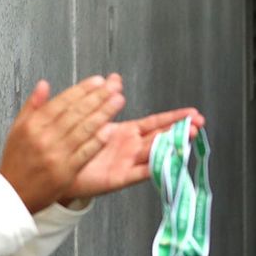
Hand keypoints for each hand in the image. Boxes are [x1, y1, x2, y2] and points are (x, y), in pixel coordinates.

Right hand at [0, 75, 124, 213]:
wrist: (13, 195)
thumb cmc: (16, 162)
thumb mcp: (17, 129)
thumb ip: (32, 105)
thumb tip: (44, 84)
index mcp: (33, 125)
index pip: (62, 102)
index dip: (82, 90)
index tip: (97, 81)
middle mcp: (44, 138)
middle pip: (75, 113)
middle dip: (97, 97)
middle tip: (113, 87)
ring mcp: (56, 155)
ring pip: (83, 130)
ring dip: (103, 114)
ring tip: (117, 101)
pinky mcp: (66, 172)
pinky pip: (85, 153)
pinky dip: (97, 141)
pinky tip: (109, 129)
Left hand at [60, 106, 204, 202]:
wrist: (57, 170)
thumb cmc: (74, 147)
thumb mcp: (90, 118)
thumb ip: (103, 98)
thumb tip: (114, 77)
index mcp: (126, 133)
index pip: (156, 122)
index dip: (174, 117)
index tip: (192, 113)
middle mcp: (131, 147)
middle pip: (162, 136)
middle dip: (181, 129)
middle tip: (198, 123)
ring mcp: (128, 162)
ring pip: (156, 151)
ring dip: (174, 144)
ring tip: (189, 136)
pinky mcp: (120, 178)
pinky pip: (141, 172)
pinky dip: (156, 167)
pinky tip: (169, 160)